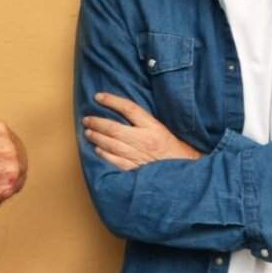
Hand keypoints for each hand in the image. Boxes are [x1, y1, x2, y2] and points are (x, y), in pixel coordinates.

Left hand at [82, 92, 202, 170]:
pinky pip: (115, 161)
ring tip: (88, 132)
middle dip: (97, 123)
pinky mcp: (136, 170)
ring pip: (112, 145)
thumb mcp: (162, 130)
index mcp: (154, 127)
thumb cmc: (175, 151)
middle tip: (86, 119)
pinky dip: (104, 154)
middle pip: (115, 128)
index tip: (98, 97)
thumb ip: (145, 122)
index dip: (112, 101)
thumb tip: (122, 112)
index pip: (129, 108)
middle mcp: (145, 140)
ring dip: (97, 138)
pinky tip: (97, 149)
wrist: (185, 175)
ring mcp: (139, 156)